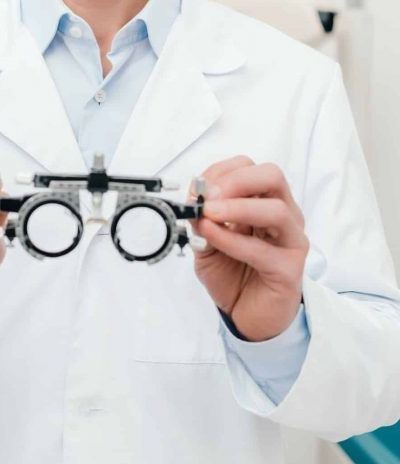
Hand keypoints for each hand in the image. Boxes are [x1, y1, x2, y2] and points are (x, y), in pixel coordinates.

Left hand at [187, 156, 308, 340]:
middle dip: (237, 180)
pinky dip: (231, 239)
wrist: (246, 315)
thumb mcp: (206, 241)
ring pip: (276, 209)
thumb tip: (194, 197)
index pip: (250, 168)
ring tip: (209, 213)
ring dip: (237, 207)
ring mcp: (291, 240)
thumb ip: (201, 220)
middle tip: (209, 195)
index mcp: (264, 201)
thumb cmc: (232, 274)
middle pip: (272, 176)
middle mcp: (284, 215)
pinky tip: (212, 236)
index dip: (221, 171)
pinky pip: (261, 249)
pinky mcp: (289, 269)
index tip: (198, 186)